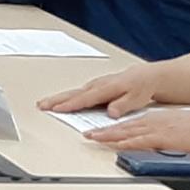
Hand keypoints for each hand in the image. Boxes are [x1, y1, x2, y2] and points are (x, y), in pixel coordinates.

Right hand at [41, 66, 162, 116]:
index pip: (86, 98)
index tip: (57, 109)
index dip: (71, 104)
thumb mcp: (137, 99)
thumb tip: (110, 112)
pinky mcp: (95, 86)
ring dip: (58, 98)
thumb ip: (122, 105)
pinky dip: (67, 96)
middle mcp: (98, 85)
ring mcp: (96, 85)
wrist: (147, 76)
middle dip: (56, 99)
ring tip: (44, 103)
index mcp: (107, 88)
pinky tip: (60, 100)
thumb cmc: (142, 88)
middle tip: (41, 105)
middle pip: (74, 93)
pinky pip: (78, 91)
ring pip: (73, 92)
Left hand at [81, 108, 189, 153]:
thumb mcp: (175, 129)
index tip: (96, 131)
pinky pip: (140, 140)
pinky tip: (116, 145)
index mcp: (153, 119)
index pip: (127, 124)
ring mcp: (155, 129)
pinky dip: (125, 142)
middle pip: (121, 127)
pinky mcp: (162, 137)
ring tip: (92, 138)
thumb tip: (153, 142)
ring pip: (126, 132)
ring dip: (108, 136)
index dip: (110, 128)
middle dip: (102, 131)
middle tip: (86, 134)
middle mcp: (150, 122)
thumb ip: (161, 135)